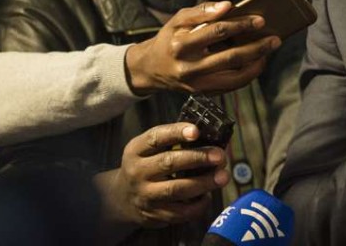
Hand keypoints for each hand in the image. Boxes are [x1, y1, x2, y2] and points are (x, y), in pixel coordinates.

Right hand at [96, 123, 228, 230]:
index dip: (176, 132)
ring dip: (203, 183)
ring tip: (222, 176)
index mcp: (136, 150)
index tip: (196, 131)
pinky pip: (179, 212)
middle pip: (169, 163)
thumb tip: (211, 138)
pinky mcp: (153, 214)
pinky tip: (208, 196)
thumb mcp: (149, 149)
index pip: (156, 137)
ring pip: (176, 189)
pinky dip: (197, 205)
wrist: (123, 197)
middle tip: (220, 156)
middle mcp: (138, 172)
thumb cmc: (147, 165)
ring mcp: (145, 195)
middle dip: (198, 158)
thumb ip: (173, 142)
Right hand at [124, 1, 280, 93]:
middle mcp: (188, 67)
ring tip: (269, 50)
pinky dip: (248, 75)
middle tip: (275, 39)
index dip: (241, 25)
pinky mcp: (201, 93)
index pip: (217, 31)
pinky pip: (231, 86)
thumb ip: (202, 11)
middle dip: (256, 47)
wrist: (150, 68)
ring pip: (234, 77)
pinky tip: (258, 62)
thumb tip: (228, 6)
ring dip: (257, 64)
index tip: (260, 19)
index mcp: (181, 44)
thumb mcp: (178, 19)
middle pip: (230, 57)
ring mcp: (195, 84)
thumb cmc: (170, 38)